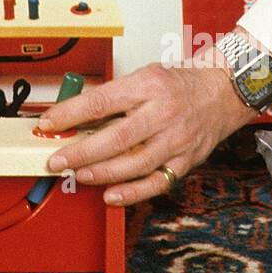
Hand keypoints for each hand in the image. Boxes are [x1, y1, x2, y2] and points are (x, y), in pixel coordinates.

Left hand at [36, 49, 255, 205]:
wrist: (223, 91)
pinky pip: (157, 181)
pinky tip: (111, 196)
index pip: (102, 101)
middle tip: (57, 160)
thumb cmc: (179, 83)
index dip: (71, 114)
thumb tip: (74, 115)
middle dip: (81, 152)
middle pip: (117, 136)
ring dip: (102, 173)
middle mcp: (163, 113)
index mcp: (147, 86)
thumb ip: (112, 96)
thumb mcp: (143, 76)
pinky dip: (133, 192)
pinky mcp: (186, 160)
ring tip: (79, 175)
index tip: (48, 123)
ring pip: (135, 163)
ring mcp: (176, 139)